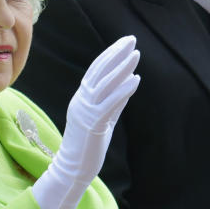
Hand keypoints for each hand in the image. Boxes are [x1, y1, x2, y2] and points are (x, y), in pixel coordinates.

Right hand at [32, 36, 139, 208]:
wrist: (73, 169)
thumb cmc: (88, 145)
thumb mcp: (104, 119)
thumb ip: (115, 102)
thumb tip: (129, 84)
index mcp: (82, 98)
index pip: (96, 70)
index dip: (110, 55)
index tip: (124, 43)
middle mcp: (81, 101)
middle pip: (100, 71)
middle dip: (116, 54)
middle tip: (131, 40)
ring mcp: (85, 111)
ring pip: (104, 84)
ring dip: (121, 67)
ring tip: (136, 55)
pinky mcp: (93, 124)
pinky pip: (109, 103)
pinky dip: (123, 90)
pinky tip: (136, 79)